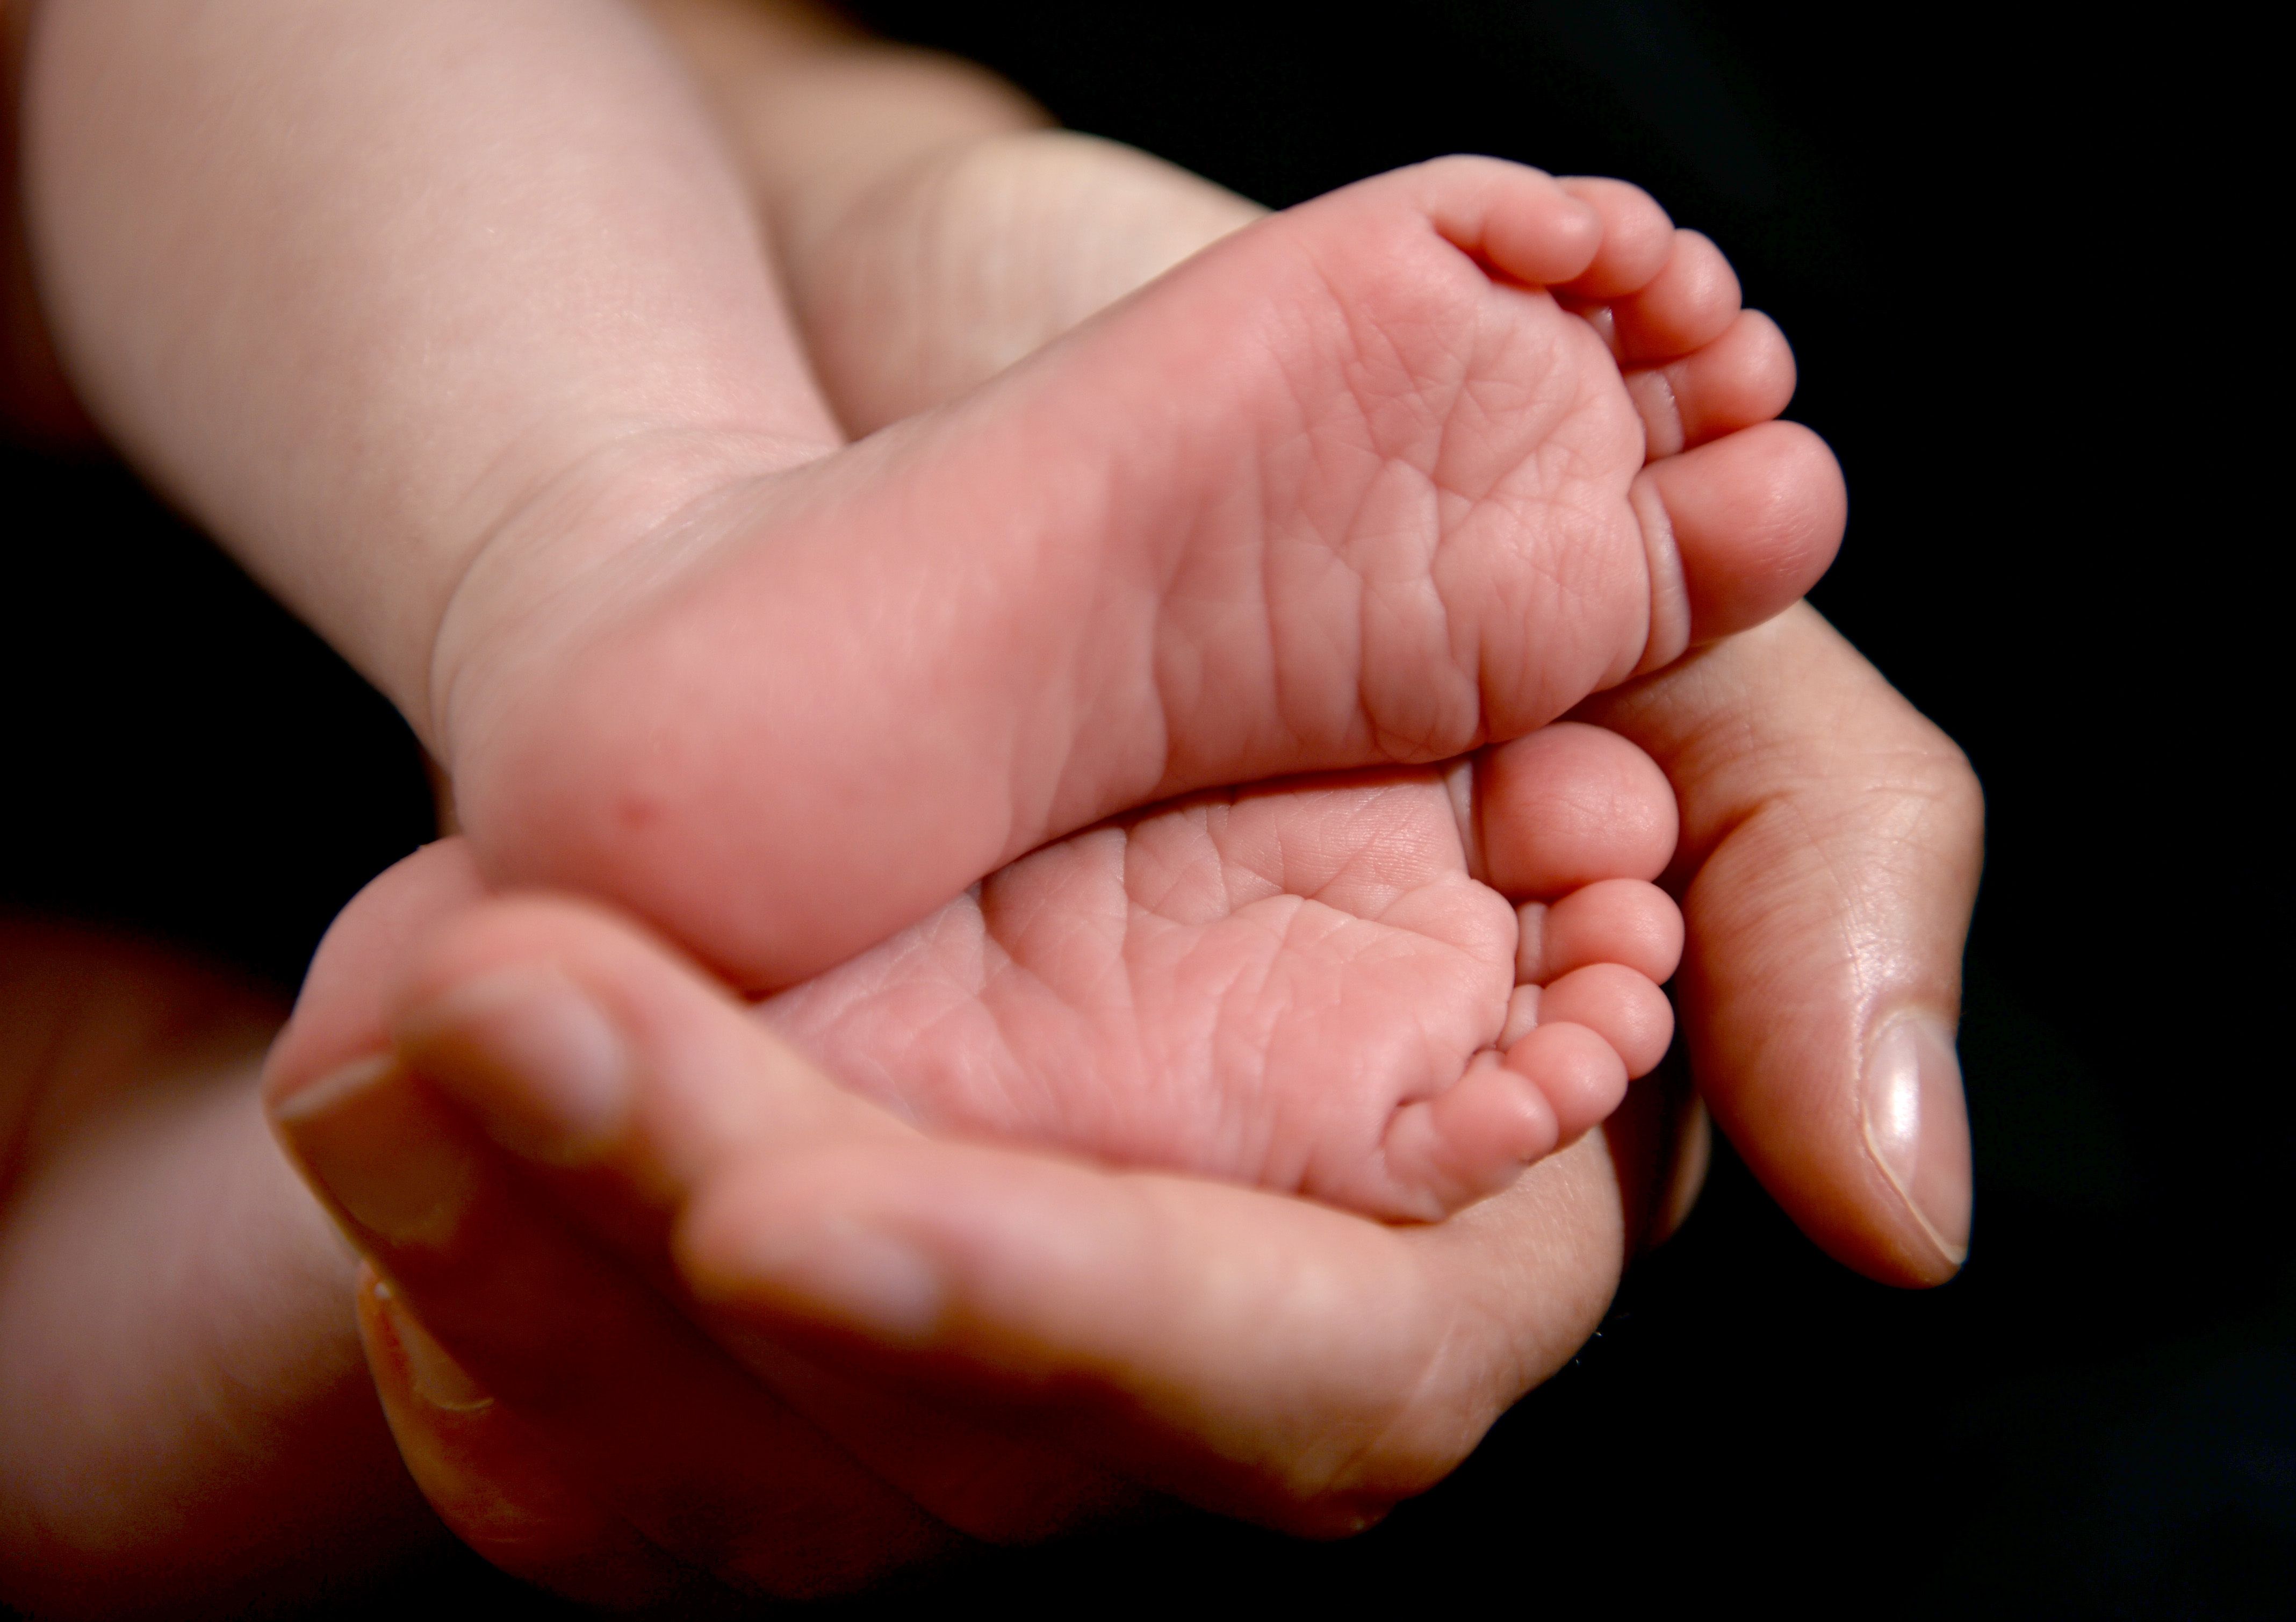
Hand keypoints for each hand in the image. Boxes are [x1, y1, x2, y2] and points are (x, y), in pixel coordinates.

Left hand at [262, 596, 1977, 1601]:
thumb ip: (1819, 894)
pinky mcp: (777, 1232)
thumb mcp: (1665, 627)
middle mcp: (1192, 1268)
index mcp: (1422, 1185)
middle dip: (693, 1259)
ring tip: (377, 1025)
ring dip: (515, 1269)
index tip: (808, 1218)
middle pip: (963, 1437)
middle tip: (469, 1027)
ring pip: (734, 1448)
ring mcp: (981, 1259)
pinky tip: (375, 1103)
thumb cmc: (1380, 467)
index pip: (1302, 1381)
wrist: (1040, 363)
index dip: (1078, 1327)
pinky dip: (457, 1278)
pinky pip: (583, 1392)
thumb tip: (1905, 1228)